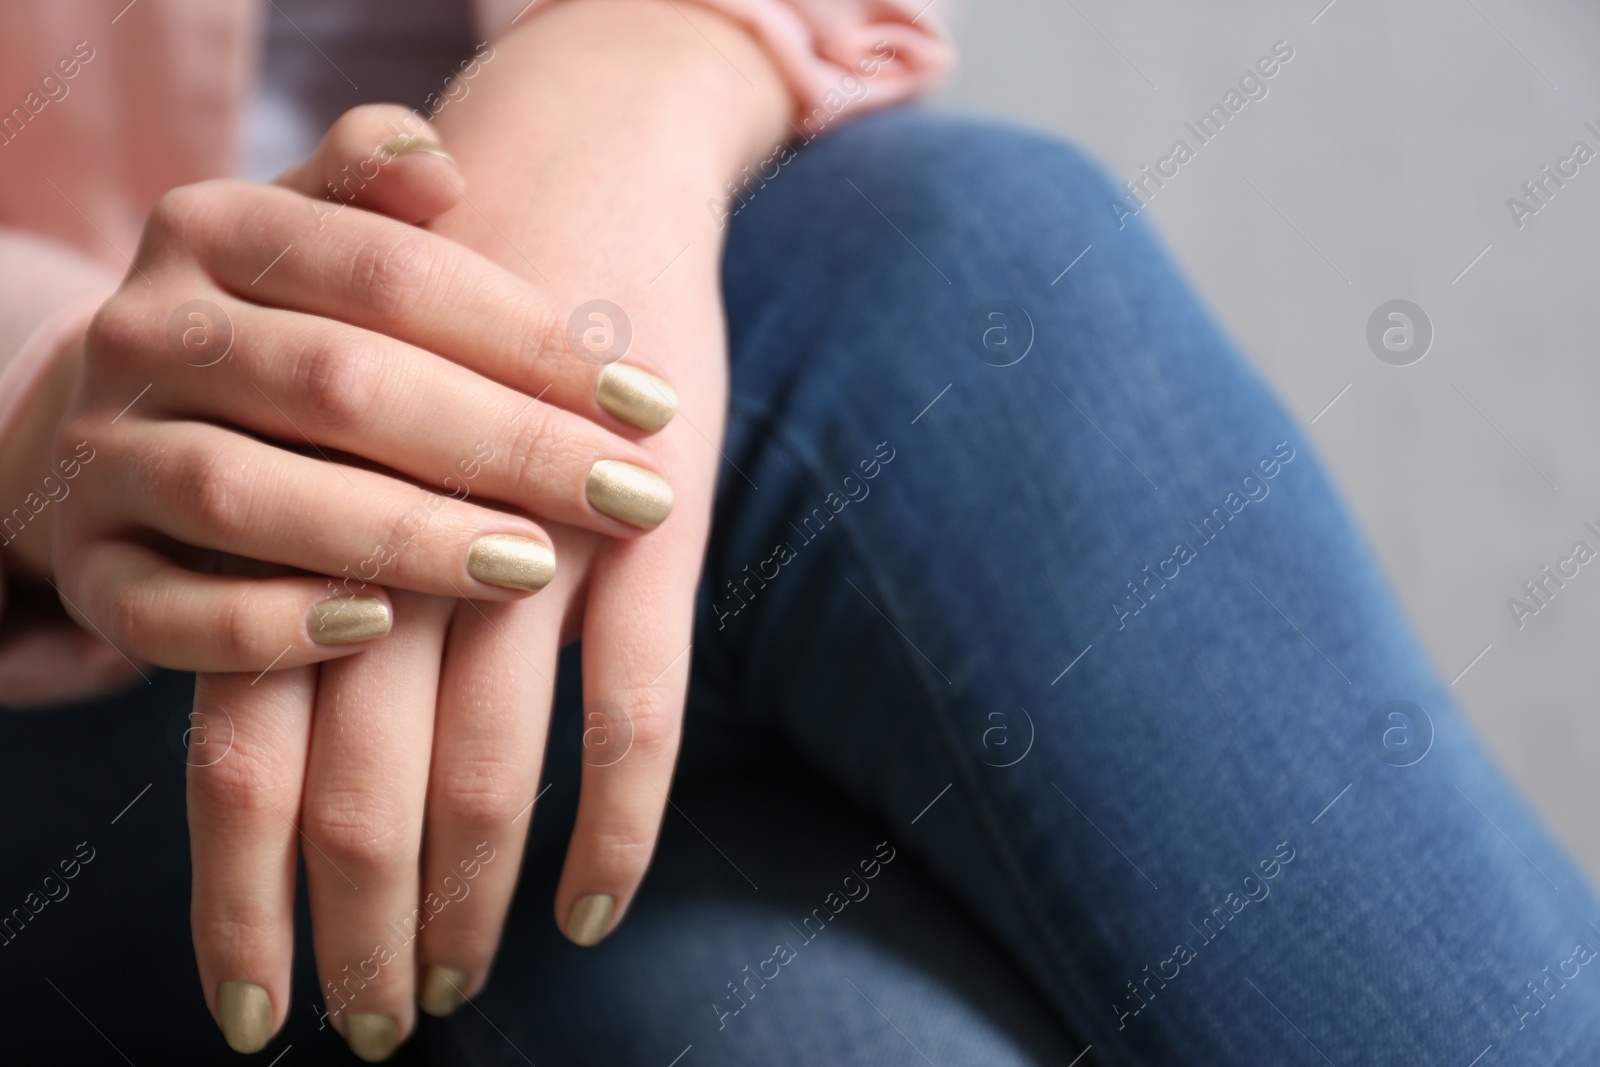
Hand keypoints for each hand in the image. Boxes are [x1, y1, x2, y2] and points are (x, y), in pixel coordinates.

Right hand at [49, 104, 678, 672]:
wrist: (101, 423)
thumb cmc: (270, 334)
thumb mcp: (312, 244)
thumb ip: (372, 195)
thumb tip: (444, 161)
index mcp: (210, 230)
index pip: (392, 275)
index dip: (531, 340)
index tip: (653, 402)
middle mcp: (145, 334)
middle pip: (341, 385)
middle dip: (504, 446)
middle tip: (631, 496)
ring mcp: (101, 454)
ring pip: (250, 496)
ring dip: (402, 536)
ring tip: (533, 565)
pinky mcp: (88, 569)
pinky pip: (166, 611)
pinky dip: (268, 625)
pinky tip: (379, 629)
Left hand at [182, 4, 790, 1056]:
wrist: (581, 154)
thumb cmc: (448, 320)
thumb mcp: (344, 448)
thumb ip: (311, 582)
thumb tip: (292, 758)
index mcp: (307, 528)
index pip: (245, 758)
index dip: (245, 902)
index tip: (258, 1009)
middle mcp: (400, 546)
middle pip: (356, 796)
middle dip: (361, 936)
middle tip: (373, 1034)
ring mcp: (531, 541)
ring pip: (489, 772)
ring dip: (471, 906)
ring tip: (459, 991)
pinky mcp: (644, 529)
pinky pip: (632, 710)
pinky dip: (614, 826)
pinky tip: (592, 912)